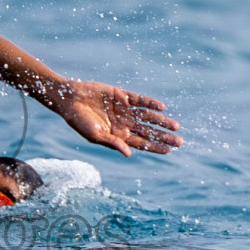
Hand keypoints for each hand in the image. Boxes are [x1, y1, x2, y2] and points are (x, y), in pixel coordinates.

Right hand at [52, 79, 182, 156]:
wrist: (69, 99)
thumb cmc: (78, 121)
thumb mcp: (95, 136)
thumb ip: (113, 143)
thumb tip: (130, 154)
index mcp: (118, 136)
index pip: (141, 143)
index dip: (155, 147)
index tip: (169, 150)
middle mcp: (124, 123)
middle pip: (148, 131)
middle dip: (163, 136)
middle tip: (180, 141)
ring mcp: (124, 109)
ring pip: (147, 117)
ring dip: (161, 121)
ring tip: (176, 126)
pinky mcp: (122, 95)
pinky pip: (140, 100)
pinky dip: (150, 103)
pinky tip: (161, 108)